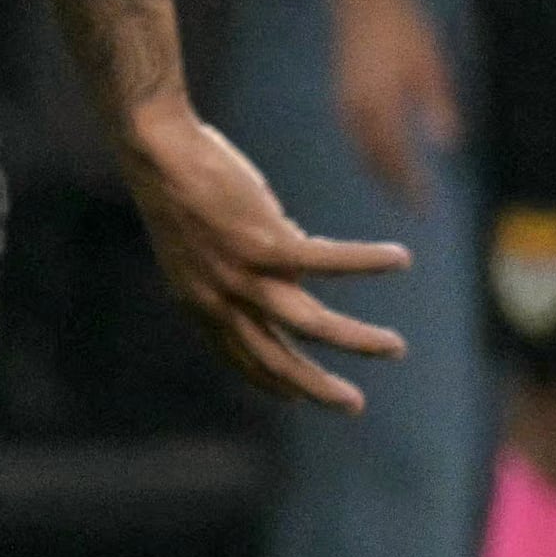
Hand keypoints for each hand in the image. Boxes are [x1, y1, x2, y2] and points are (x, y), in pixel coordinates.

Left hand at [122, 99, 409, 413]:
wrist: (153, 150)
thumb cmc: (179, 189)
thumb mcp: (200, 246)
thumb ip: (245, 268)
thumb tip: (296, 272)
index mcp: (200, 303)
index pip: (239, 357)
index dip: (269, 382)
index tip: (297, 399)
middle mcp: (219, 299)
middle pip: (276, 359)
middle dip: (318, 388)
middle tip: (354, 406)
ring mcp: (241, 274)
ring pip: (311, 324)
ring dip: (357, 341)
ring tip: (396, 348)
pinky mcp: (263, 241)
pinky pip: (327, 261)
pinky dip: (367, 261)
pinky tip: (401, 258)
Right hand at [330, 0, 460, 199]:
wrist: (365, 0)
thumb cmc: (405, 28)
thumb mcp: (430, 66)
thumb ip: (438, 106)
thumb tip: (449, 145)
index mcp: (380, 105)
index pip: (396, 158)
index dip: (410, 185)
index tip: (425, 206)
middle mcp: (357, 109)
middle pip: (374, 160)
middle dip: (393, 184)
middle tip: (414, 205)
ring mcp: (346, 103)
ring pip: (362, 149)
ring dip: (379, 171)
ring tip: (399, 187)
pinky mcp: (343, 95)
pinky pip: (355, 136)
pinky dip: (370, 152)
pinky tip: (382, 156)